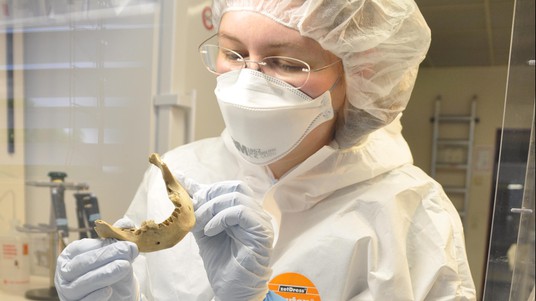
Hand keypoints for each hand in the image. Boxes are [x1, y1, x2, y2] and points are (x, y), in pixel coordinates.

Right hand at [55, 219, 138, 300]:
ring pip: (80, 284)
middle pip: (81, 264)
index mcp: (70, 255)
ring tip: (124, 266)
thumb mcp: (113, 253)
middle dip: (106, 256)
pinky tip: (108, 290)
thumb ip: (117, 237)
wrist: (114, 295)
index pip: (82, 249)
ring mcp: (68, 292)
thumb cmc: (109, 270)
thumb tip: (126, 222)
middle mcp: (64, 274)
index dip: (104, 245)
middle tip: (128, 251)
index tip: (126, 243)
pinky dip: (95, 296)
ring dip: (103, 274)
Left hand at [179, 175, 273, 300]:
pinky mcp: (261, 231)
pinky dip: (221, 217)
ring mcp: (260, 221)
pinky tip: (211, 230)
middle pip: (235, 186)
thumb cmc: (222, 263)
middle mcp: (255, 213)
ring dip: (212, 207)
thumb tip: (185, 190)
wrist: (231, 289)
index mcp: (244, 211)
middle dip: (209, 195)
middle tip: (194, 210)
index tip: (182, 182)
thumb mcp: (205, 231)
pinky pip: (241, 211)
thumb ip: (199, 212)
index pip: (227, 188)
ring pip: (237, 196)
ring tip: (201, 223)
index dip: (205, 186)